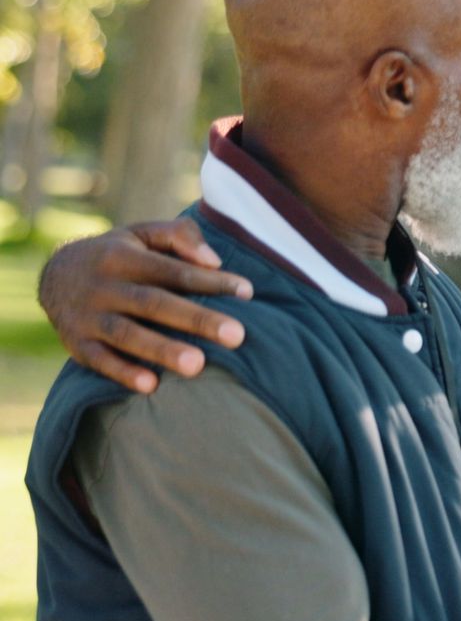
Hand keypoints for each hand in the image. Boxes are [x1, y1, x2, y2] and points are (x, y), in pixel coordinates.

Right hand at [39, 219, 254, 392]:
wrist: (54, 274)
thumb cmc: (119, 254)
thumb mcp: (143, 234)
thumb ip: (180, 237)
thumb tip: (214, 261)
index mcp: (123, 257)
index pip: (173, 270)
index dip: (210, 281)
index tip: (247, 292)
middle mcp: (103, 286)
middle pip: (154, 303)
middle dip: (196, 320)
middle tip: (237, 335)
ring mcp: (87, 316)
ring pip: (126, 334)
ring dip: (162, 350)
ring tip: (198, 365)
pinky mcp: (76, 343)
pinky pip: (99, 360)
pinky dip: (123, 373)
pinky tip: (152, 386)